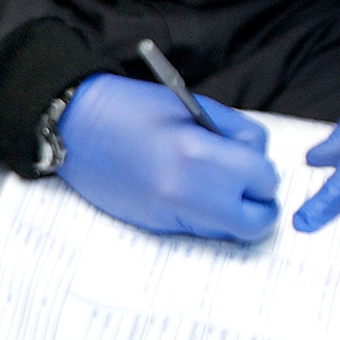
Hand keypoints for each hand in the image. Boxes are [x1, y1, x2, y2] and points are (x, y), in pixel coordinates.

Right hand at [56, 73, 279, 240]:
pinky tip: (188, 192)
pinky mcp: (155, 226)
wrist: (76, 128)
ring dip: (233, 214)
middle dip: (259, 205)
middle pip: (254, 222)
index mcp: (198, 154)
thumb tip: (259, 160)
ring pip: (229, 232)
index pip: (263, 180)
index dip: (264, 172)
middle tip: (248, 186)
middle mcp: (185, 192)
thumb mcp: (194, 106)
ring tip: (216, 187)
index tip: (253, 164)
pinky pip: (200, 231)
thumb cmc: (133, 108)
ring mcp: (169, 214)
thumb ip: (236, 134)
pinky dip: (205, 217)